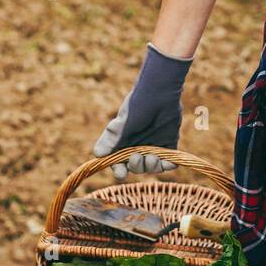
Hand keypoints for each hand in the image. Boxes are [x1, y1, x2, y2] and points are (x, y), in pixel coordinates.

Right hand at [92, 42, 192, 180]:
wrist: (160, 92)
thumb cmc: (137, 105)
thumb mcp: (122, 123)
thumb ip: (111, 139)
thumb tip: (98, 155)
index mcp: (123, 143)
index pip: (118, 163)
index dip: (119, 171)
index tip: (121, 173)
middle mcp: (137, 147)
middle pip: (135, 167)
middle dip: (136, 166)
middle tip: (138, 157)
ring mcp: (153, 147)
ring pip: (151, 167)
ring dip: (151, 166)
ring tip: (152, 157)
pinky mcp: (168, 145)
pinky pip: (168, 162)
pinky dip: (168, 165)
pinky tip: (168, 161)